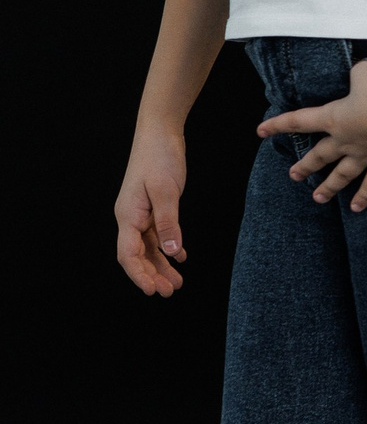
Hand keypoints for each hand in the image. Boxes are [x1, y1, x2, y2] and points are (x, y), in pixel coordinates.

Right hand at [116, 122, 189, 293]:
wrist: (160, 131)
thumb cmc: (159, 156)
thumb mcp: (166, 190)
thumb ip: (169, 222)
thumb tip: (171, 253)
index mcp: (127, 215)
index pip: (128, 254)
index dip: (139, 275)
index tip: (152, 292)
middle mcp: (131, 217)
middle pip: (138, 255)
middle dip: (152, 275)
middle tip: (170, 291)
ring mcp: (141, 213)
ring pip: (149, 247)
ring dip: (161, 265)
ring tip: (177, 283)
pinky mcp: (153, 207)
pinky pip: (158, 234)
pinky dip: (169, 247)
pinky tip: (181, 258)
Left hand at [258, 58, 366, 210]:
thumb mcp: (364, 71)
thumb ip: (356, 76)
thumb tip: (359, 77)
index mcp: (334, 117)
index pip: (299, 121)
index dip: (278, 125)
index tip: (260, 132)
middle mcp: (345, 140)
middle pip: (320, 156)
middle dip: (305, 166)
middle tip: (293, 176)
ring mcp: (365, 155)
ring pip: (342, 175)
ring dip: (329, 187)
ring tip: (317, 198)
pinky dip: (364, 196)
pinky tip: (356, 208)